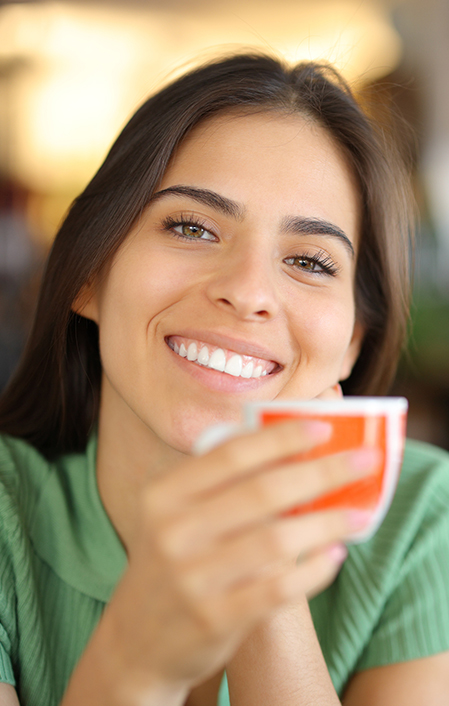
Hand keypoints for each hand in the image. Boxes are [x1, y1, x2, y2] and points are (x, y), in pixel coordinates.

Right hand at [93, 415, 374, 698]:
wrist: (138, 639)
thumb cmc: (173, 563)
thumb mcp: (175, 515)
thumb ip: (219, 483)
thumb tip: (290, 446)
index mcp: (165, 494)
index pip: (232, 453)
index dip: (282, 437)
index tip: (323, 428)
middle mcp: (173, 531)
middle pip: (263, 491)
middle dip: (322, 471)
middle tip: (364, 461)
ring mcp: (192, 576)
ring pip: (277, 540)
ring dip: (328, 522)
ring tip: (360, 514)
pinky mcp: (214, 617)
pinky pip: (279, 588)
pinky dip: (314, 569)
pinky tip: (335, 555)